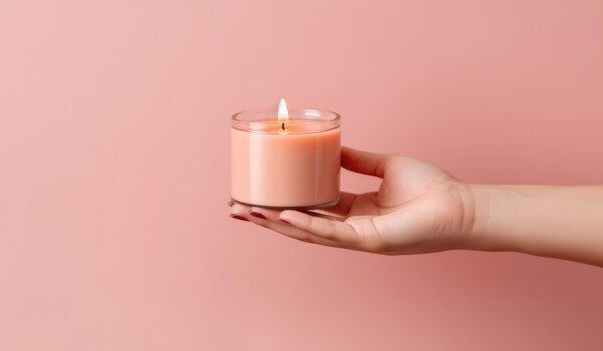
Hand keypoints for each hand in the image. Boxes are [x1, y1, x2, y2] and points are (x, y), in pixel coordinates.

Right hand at [230, 147, 476, 254]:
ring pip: (308, 232)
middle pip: (300, 224)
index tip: (254, 194)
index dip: (281, 204)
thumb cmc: (430, 188)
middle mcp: (349, 228)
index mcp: (353, 212)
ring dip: (276, 223)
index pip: (309, 209)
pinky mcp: (368, 240)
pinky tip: (284, 214)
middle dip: (267, 217)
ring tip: (246, 212)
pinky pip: (331, 233)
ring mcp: (357, 237)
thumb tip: (334, 146)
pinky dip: (307, 224)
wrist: (461, 205)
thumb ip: (359, 160)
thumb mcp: (385, 165)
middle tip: (236, 207)